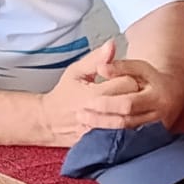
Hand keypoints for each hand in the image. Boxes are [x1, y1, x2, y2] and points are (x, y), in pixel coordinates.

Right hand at [40, 43, 172, 142]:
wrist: (50, 121)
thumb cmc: (64, 94)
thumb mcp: (76, 72)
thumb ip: (96, 59)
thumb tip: (112, 44)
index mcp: (94, 95)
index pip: (127, 83)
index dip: (128, 76)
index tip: (123, 75)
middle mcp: (100, 114)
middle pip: (132, 100)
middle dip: (133, 92)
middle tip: (126, 88)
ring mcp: (102, 129)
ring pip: (131, 117)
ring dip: (132, 108)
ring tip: (124, 100)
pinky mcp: (103, 140)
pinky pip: (124, 131)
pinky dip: (127, 121)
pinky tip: (122, 114)